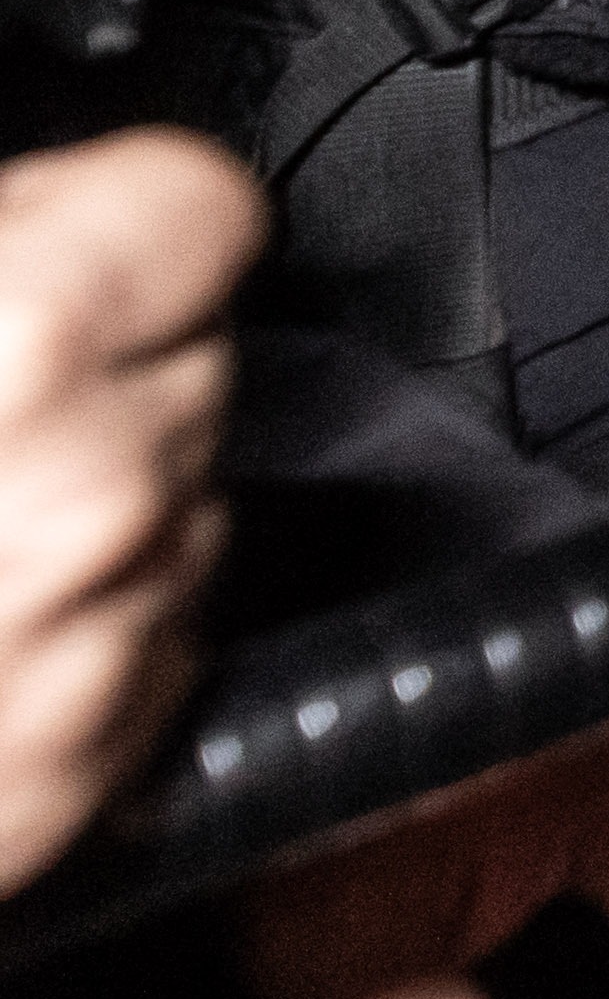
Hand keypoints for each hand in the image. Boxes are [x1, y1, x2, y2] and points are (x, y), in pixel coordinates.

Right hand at [0, 110, 256, 896]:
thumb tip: (21, 214)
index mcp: (23, 340)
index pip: (197, 210)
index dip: (113, 223)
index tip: (54, 248)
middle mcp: (88, 497)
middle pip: (185, 370)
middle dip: (89, 377)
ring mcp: (84, 657)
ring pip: (174, 522)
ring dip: (82, 520)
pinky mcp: (52, 788)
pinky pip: (134, 668)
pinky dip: (60, 649)